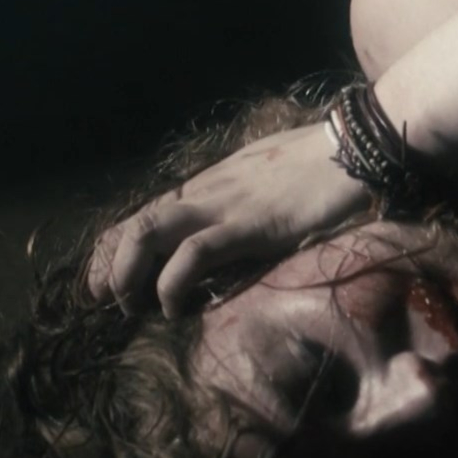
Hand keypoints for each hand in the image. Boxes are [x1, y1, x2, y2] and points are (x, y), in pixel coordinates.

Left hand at [87, 123, 370, 317]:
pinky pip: (193, 254)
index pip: (148, 209)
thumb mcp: (268, 180)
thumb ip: (244, 200)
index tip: (104, 275)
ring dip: (127, 273)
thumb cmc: (322, 166)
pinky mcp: (246, 226)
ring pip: (149, 232)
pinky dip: (172, 283)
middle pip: (137, 222)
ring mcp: (224, 207)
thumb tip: (234, 229)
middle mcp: (207, 191)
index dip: (117, 243)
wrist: (355, 151)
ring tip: (126, 306)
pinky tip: (172, 306)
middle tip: (102, 299)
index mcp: (211, 182)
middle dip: (110, 263)